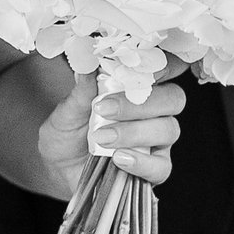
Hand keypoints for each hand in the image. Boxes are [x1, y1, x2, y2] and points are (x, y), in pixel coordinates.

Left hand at [35, 71, 186, 202]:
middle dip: (141, 103)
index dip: (164, 64)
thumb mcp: (68, 111)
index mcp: (138, 89)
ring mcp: (157, 142)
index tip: (139, 67)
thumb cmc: (68, 134)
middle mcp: (154, 112)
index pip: (166, 67)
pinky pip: (161, 167)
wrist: (59, 169)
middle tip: (105, 110)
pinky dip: (141, 162)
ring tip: (103, 137)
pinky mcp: (154, 170)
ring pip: (168, 130)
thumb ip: (82, 91)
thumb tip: (87, 65)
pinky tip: (118, 159)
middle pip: (173, 98)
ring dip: (135, 132)